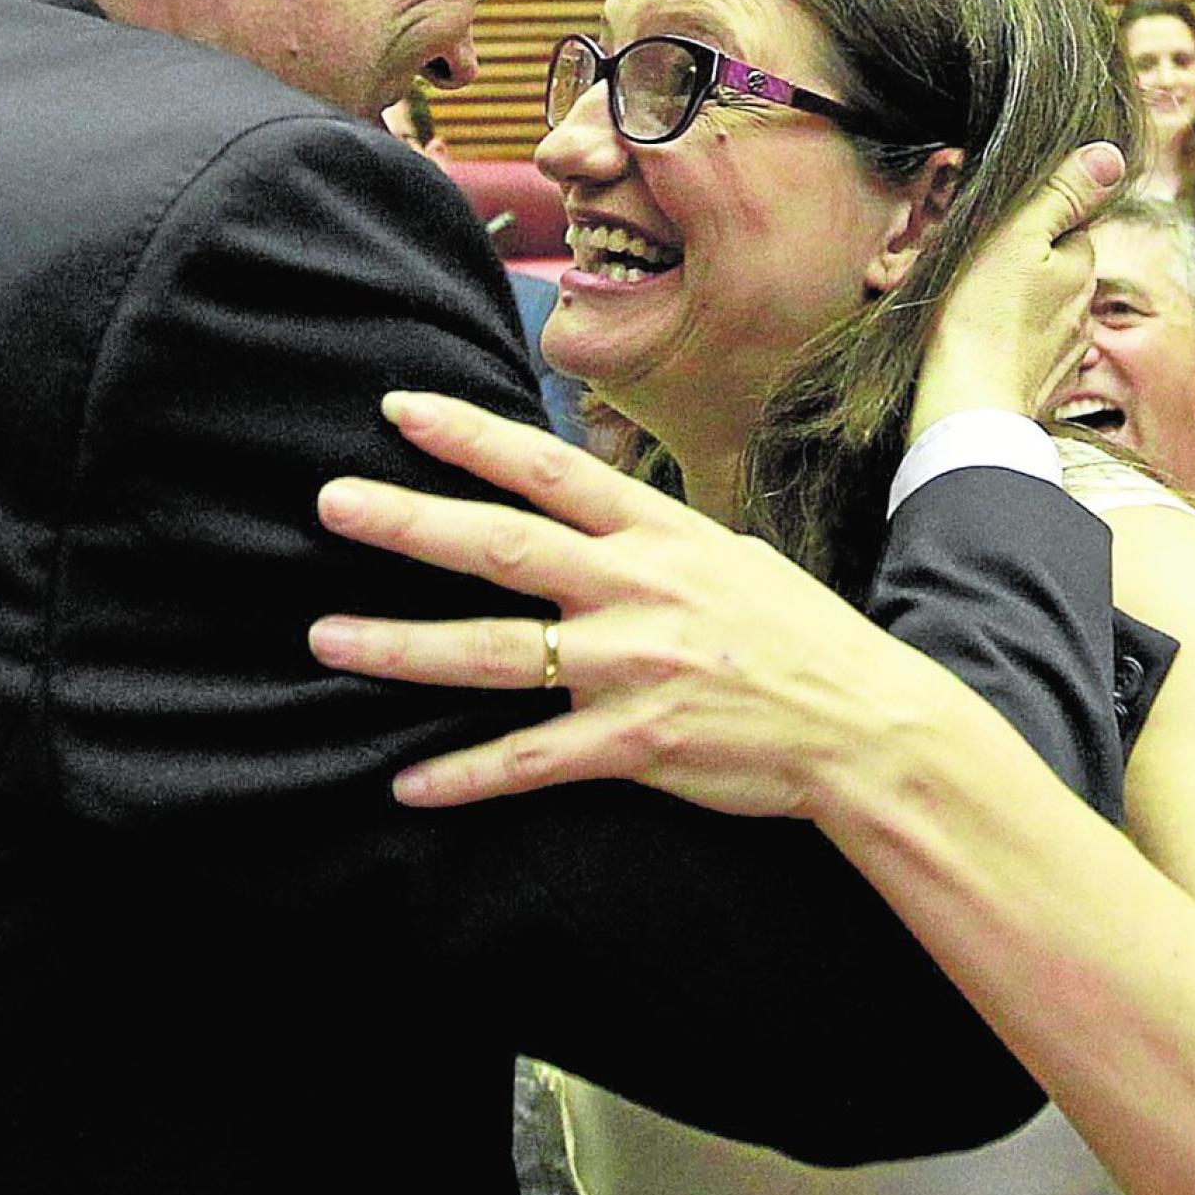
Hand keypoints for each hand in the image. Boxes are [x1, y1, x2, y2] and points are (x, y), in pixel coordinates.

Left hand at [308, 392, 979, 814]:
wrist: (867, 726)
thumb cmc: (799, 638)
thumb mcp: (731, 558)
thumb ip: (651, 539)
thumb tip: (589, 513)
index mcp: (660, 534)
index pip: (547, 468)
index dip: (470, 436)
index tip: (398, 410)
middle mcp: (637, 589)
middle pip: (501, 546)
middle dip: (408, 523)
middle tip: (329, 501)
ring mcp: (633, 667)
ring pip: (493, 652)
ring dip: (403, 646)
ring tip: (328, 637)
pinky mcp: (636, 743)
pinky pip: (531, 760)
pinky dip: (464, 777)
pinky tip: (405, 784)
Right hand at [908, 140, 1125, 440]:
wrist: (965, 407)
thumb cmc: (977, 316)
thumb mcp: (1014, 235)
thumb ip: (1061, 192)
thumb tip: (1110, 155)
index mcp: (1080, 266)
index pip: (1064, 227)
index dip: (1024, 225)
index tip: (989, 237)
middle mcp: (1084, 308)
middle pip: (1052, 268)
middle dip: (1020, 266)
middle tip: (971, 274)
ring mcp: (1067, 351)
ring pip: (1040, 309)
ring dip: (1014, 305)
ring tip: (971, 313)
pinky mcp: (1044, 383)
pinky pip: (1030, 349)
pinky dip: (1010, 343)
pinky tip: (982, 347)